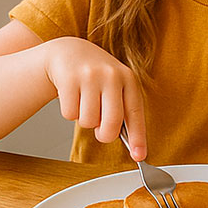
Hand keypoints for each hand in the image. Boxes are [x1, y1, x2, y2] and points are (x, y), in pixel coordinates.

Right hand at [43, 37, 146, 159]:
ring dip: (85, 120)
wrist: (70, 52)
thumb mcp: (116, 85)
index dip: (138, 137)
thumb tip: (133, 146)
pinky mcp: (68, 79)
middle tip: (101, 130)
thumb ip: (123, 110)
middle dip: (105, 134)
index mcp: (129, 79)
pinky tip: (73, 97)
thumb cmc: (98, 77)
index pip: (135, 113)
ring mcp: (90, 76)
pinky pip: (70, 115)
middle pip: (111, 123)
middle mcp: (112, 76)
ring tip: (86, 103)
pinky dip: (70, 112)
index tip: (139, 156)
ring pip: (89, 122)